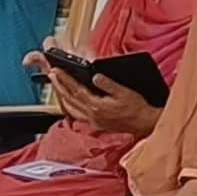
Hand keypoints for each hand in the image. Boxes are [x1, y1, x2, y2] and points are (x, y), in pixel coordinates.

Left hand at [37, 59, 158, 139]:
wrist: (144, 124)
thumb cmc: (137, 108)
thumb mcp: (125, 92)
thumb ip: (108, 84)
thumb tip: (95, 76)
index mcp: (98, 106)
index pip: (76, 90)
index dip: (64, 79)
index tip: (56, 70)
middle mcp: (92, 115)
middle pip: (70, 99)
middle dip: (59, 85)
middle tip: (52, 74)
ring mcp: (93, 121)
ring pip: (70, 108)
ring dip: (62, 96)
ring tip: (57, 85)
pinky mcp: (96, 125)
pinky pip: (76, 115)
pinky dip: (69, 107)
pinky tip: (68, 101)